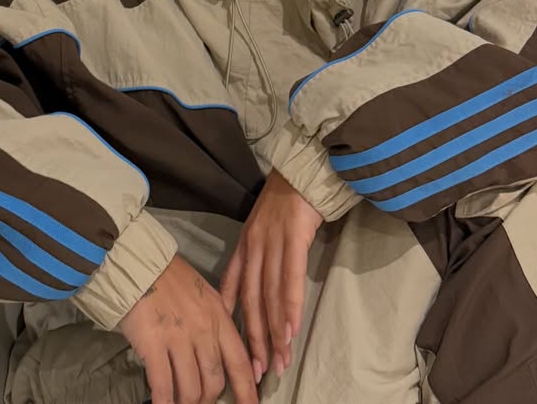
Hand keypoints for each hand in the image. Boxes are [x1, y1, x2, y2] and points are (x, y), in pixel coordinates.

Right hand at [120, 255, 258, 403]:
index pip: (239, 361)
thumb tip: (221, 353)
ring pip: (191, 388)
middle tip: (201, 403)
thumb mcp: (205, 295)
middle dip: (208, 400)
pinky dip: (164, 403)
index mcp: (219, 316)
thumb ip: (216, 323)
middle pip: (215, 381)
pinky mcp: (153, 344)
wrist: (138, 264)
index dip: (247, 390)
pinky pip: (163, 385)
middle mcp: (203, 329)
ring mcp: (179, 338)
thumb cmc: (170, 279)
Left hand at [220, 170, 321, 381]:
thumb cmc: (289, 197)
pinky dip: (289, 307)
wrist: (304, 166)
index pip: (233, 289)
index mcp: (245, 244)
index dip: (234, 321)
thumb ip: (261, 254)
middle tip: (258, 371)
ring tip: (278, 361)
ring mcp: (272, 242)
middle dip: (254, 339)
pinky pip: (289, 279)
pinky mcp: (293, 237)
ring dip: (274, 332)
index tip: (234, 350)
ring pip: (269, 296)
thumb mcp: (265, 226)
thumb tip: (264, 284)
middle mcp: (253, 246)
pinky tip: (290, 330)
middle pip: (251, 301)